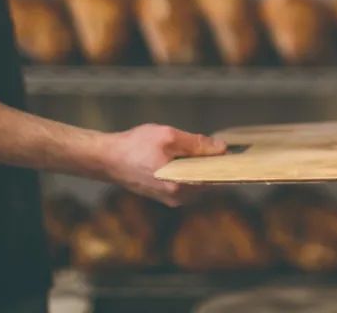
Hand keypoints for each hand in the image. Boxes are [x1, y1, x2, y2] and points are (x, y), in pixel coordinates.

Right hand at [104, 123, 225, 205]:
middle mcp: (178, 198)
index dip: (223, 162)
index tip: (228, 150)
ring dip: (198, 167)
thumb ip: (197, 143)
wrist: (107, 159)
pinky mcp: (164, 196)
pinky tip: (178, 157)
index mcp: (180, 186)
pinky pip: (185, 184)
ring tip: (188, 149)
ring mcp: (171, 199)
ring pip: (197, 182)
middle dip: (209, 164)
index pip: (216, 178)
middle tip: (206, 144)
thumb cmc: (135, 146)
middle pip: (207, 181)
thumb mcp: (169, 137)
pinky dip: (187, 171)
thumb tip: (221, 148)